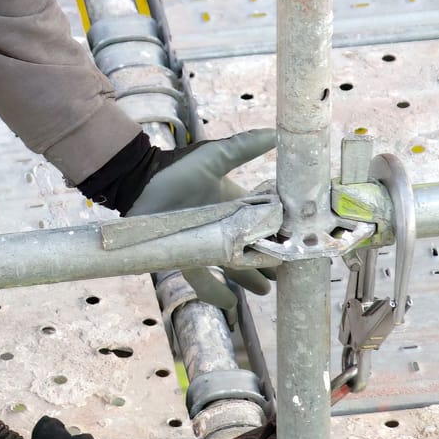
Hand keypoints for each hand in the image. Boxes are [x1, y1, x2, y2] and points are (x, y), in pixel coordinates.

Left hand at [127, 129, 277, 309]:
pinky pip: (202, 280)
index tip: (301, 245)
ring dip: (250, 278)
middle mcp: (222, 226)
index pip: (265, 223)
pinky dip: (215, 292)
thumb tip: (277, 134)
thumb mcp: (214, 157)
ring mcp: (205, 243)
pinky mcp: (185, 256)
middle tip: (288, 274)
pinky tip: (230, 303)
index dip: (282, 234)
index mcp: (234, 205)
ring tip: (266, 289)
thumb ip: (244, 147)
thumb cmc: (175, 169)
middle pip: (253, 249)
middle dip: (270, 261)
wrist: (137, 181)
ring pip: (233, 266)